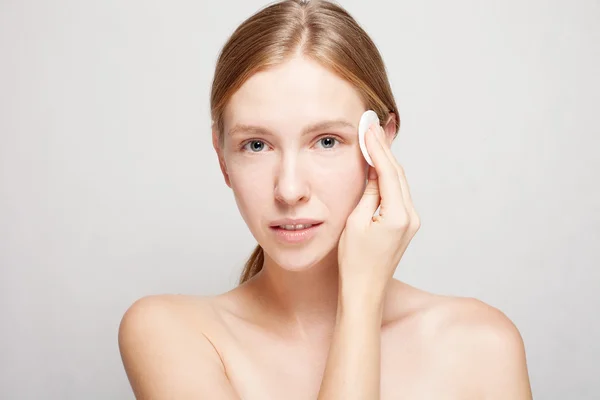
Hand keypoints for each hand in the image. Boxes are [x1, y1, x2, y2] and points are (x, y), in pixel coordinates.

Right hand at [337, 122, 419, 299]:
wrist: (364, 290)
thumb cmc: (354, 262)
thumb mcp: (355, 222)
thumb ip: (369, 193)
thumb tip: (375, 171)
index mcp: (399, 216)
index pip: (389, 171)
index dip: (378, 148)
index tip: (369, 128)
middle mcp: (411, 217)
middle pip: (398, 174)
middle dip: (384, 150)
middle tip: (372, 126)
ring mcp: (411, 222)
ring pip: (399, 183)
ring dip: (387, 162)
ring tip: (374, 140)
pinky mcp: (406, 226)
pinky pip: (398, 195)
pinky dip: (389, 178)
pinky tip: (379, 166)